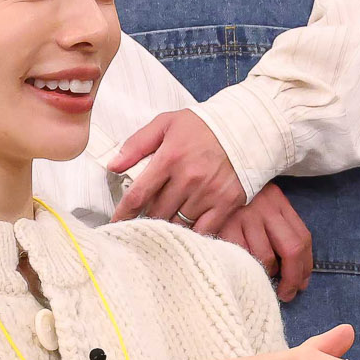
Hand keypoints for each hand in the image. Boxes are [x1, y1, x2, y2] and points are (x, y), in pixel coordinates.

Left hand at [108, 110, 246, 234]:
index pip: (138, 195)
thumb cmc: (203, 125)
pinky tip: (184, 234)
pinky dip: (191, 235)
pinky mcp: (227, 203)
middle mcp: (188, 179)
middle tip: (139, 222)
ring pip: (177, 223)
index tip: (115, 224)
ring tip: (159, 227)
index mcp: (169, 158)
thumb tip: (113, 165)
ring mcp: (208, 193)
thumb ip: (137, 144)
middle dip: (144, 219)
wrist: (246, 127)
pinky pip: (203, 230)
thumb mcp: (166, 123)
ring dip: (166, 227)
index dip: (123, 214)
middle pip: (156, 212)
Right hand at [213, 184, 313, 302]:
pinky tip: (241, 270)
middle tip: (287, 294)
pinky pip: (242, 258)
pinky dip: (245, 269)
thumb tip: (297, 274)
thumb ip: (279, 229)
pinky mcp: (224, 226)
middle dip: (293, 277)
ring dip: (266, 275)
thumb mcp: (261, 206)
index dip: (305, 266)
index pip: (303, 238)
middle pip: (292, 249)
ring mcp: (245, 217)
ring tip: (259, 278)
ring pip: (266, 258)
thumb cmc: (234, 204)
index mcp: (278, 202)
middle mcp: (265, 208)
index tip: (301, 284)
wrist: (204, 186)